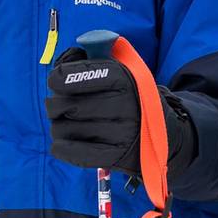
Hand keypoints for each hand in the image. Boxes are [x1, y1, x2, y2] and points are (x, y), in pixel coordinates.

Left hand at [44, 46, 193, 174]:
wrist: (163, 133)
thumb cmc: (130, 98)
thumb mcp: (120, 71)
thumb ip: (88, 62)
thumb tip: (61, 65)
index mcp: (126, 79)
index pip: (84, 75)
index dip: (60, 78)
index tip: (54, 81)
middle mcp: (125, 105)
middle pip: (70, 105)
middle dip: (56, 105)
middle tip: (57, 106)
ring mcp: (122, 132)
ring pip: (69, 129)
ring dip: (58, 126)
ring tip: (62, 123)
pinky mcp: (118, 156)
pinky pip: (79, 153)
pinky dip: (63, 148)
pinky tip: (60, 143)